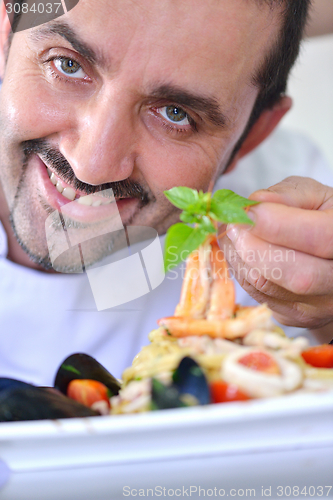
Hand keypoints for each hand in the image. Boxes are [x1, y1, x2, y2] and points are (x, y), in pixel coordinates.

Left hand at [218, 176, 332, 339]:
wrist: (331, 259)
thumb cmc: (322, 219)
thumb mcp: (314, 197)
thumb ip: (288, 195)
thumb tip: (254, 204)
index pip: (317, 237)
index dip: (274, 224)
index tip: (245, 210)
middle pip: (293, 274)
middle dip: (251, 247)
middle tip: (232, 225)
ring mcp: (319, 306)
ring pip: (267, 287)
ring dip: (238, 258)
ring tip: (231, 235)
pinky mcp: (295, 317)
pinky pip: (257, 296)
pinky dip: (241, 271)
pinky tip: (239, 253)